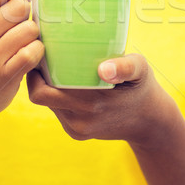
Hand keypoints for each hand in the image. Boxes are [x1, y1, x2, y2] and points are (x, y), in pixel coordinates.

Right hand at [0, 0, 44, 123]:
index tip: (11, 5)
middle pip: (19, 6)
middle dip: (24, 15)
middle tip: (16, 28)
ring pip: (30, 27)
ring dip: (32, 35)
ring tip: (20, 43)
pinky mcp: (4, 76)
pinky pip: (35, 50)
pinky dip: (37, 51)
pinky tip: (28, 56)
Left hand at [27, 54, 176, 146]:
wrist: (150, 121)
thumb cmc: (142, 87)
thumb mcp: (140, 69)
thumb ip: (125, 66)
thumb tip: (104, 69)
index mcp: (91, 103)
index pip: (42, 92)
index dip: (34, 73)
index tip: (39, 51)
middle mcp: (80, 120)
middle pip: (40, 97)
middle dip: (36, 77)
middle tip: (42, 55)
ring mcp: (78, 129)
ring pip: (48, 104)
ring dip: (46, 87)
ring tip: (52, 65)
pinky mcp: (77, 134)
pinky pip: (58, 112)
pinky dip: (57, 97)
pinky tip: (66, 83)